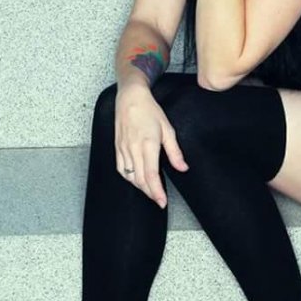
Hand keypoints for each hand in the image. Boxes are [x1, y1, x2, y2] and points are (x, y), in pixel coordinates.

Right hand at [114, 85, 189, 207]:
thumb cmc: (150, 111)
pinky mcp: (117, 148)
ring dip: (140, 187)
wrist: (130, 98)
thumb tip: (182, 168)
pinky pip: (121, 169)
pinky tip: (136, 180)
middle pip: (140, 179)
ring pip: (130, 176)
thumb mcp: (168, 129)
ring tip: (151, 192)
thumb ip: (175, 152)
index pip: (151, 175)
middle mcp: (133, 149)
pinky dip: (129, 178)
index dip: (156, 191)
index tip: (161, 201)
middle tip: (159, 201)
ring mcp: (123, 149)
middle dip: (150, 193)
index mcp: (148, 144)